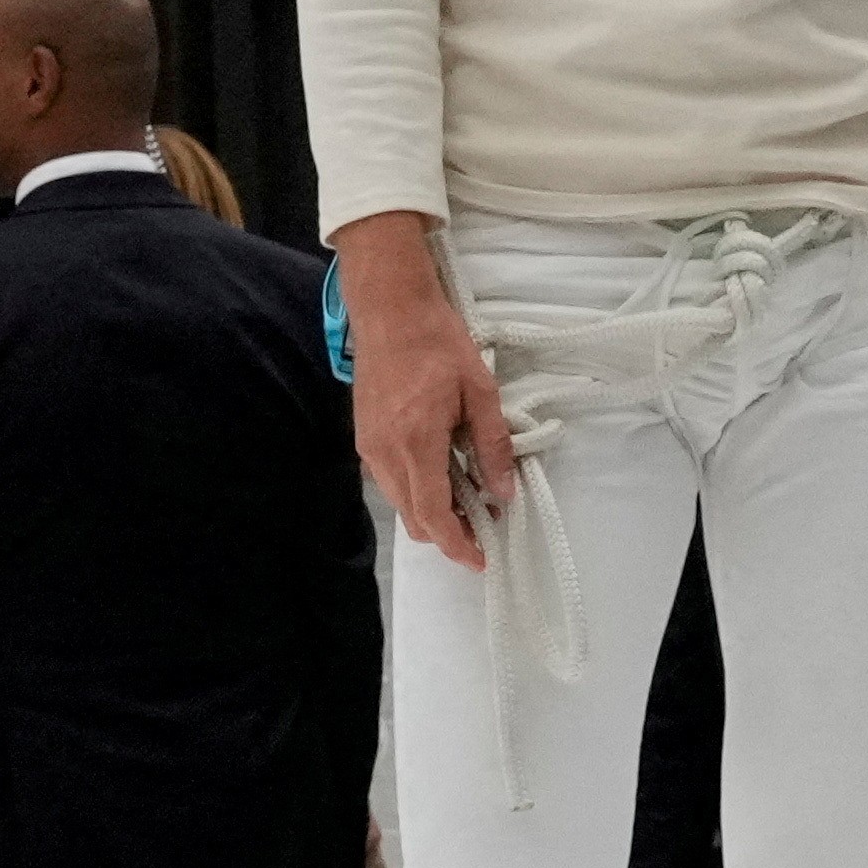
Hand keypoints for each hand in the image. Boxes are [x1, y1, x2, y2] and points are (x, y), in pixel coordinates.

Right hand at [339, 216, 511, 569]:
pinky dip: (418, 488)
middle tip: (485, 519)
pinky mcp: (364, 438)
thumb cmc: (436, 341)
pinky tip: (443, 468)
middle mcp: (384, 453)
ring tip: (469, 490)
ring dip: (434, 509)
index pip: (433, 515)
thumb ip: (492, 446)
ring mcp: (369, 448)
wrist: (390, 309)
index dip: (457, 545)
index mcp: (415, 443)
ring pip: (402, 502)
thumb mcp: (479, 391)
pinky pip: (390, 481)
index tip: (480, 558)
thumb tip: (502, 491)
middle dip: (449, 531)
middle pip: (415, 518)